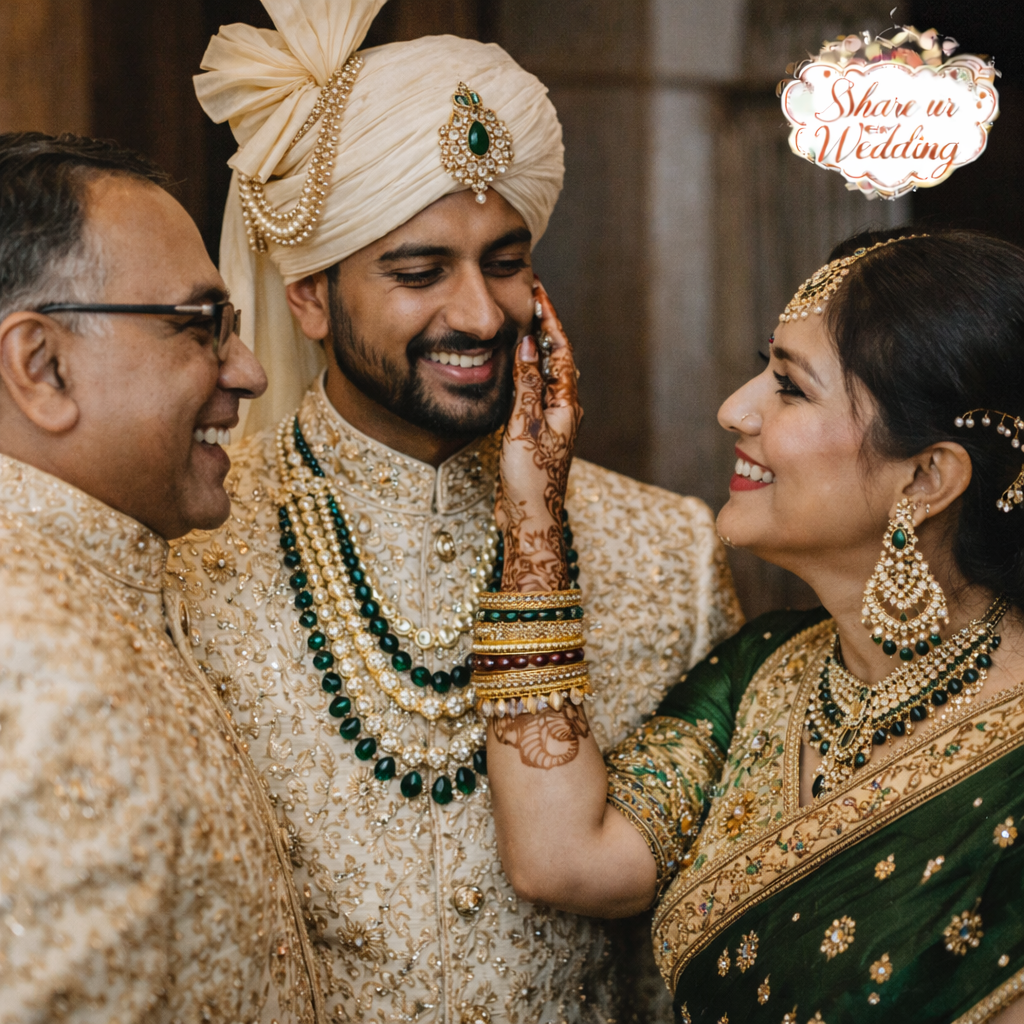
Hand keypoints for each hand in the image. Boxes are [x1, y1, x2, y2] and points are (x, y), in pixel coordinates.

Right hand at [496, 279, 582, 591]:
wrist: (531, 517)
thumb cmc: (530, 478)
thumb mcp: (524, 427)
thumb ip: (526, 385)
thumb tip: (528, 345)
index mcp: (567, 405)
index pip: (561, 351)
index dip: (549, 319)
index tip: (538, 291)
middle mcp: (565, 409)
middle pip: (557, 358)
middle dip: (544, 327)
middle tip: (529, 298)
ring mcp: (553, 421)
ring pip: (546, 373)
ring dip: (536, 347)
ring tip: (522, 321)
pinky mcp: (538, 433)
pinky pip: (535, 390)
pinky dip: (527, 370)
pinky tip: (515, 366)